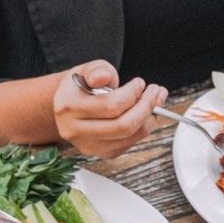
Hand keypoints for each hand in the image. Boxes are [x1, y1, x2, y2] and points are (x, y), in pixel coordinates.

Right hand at [52, 60, 166, 158]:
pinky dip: (143, 128)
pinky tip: (145, 115)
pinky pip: (130, 144)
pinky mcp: (102, 153)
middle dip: (146, 108)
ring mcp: (88, 145)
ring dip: (149, 119)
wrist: (70, 105)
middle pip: (122, 126)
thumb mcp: (87, 70)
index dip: (132, 94)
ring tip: (155, 102)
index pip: (109, 105)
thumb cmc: (82, 86)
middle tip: (155, 93)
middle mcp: (75, 130)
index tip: (140, 83)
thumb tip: (103, 78)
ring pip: (129, 137)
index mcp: (68, 107)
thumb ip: (97, 69)